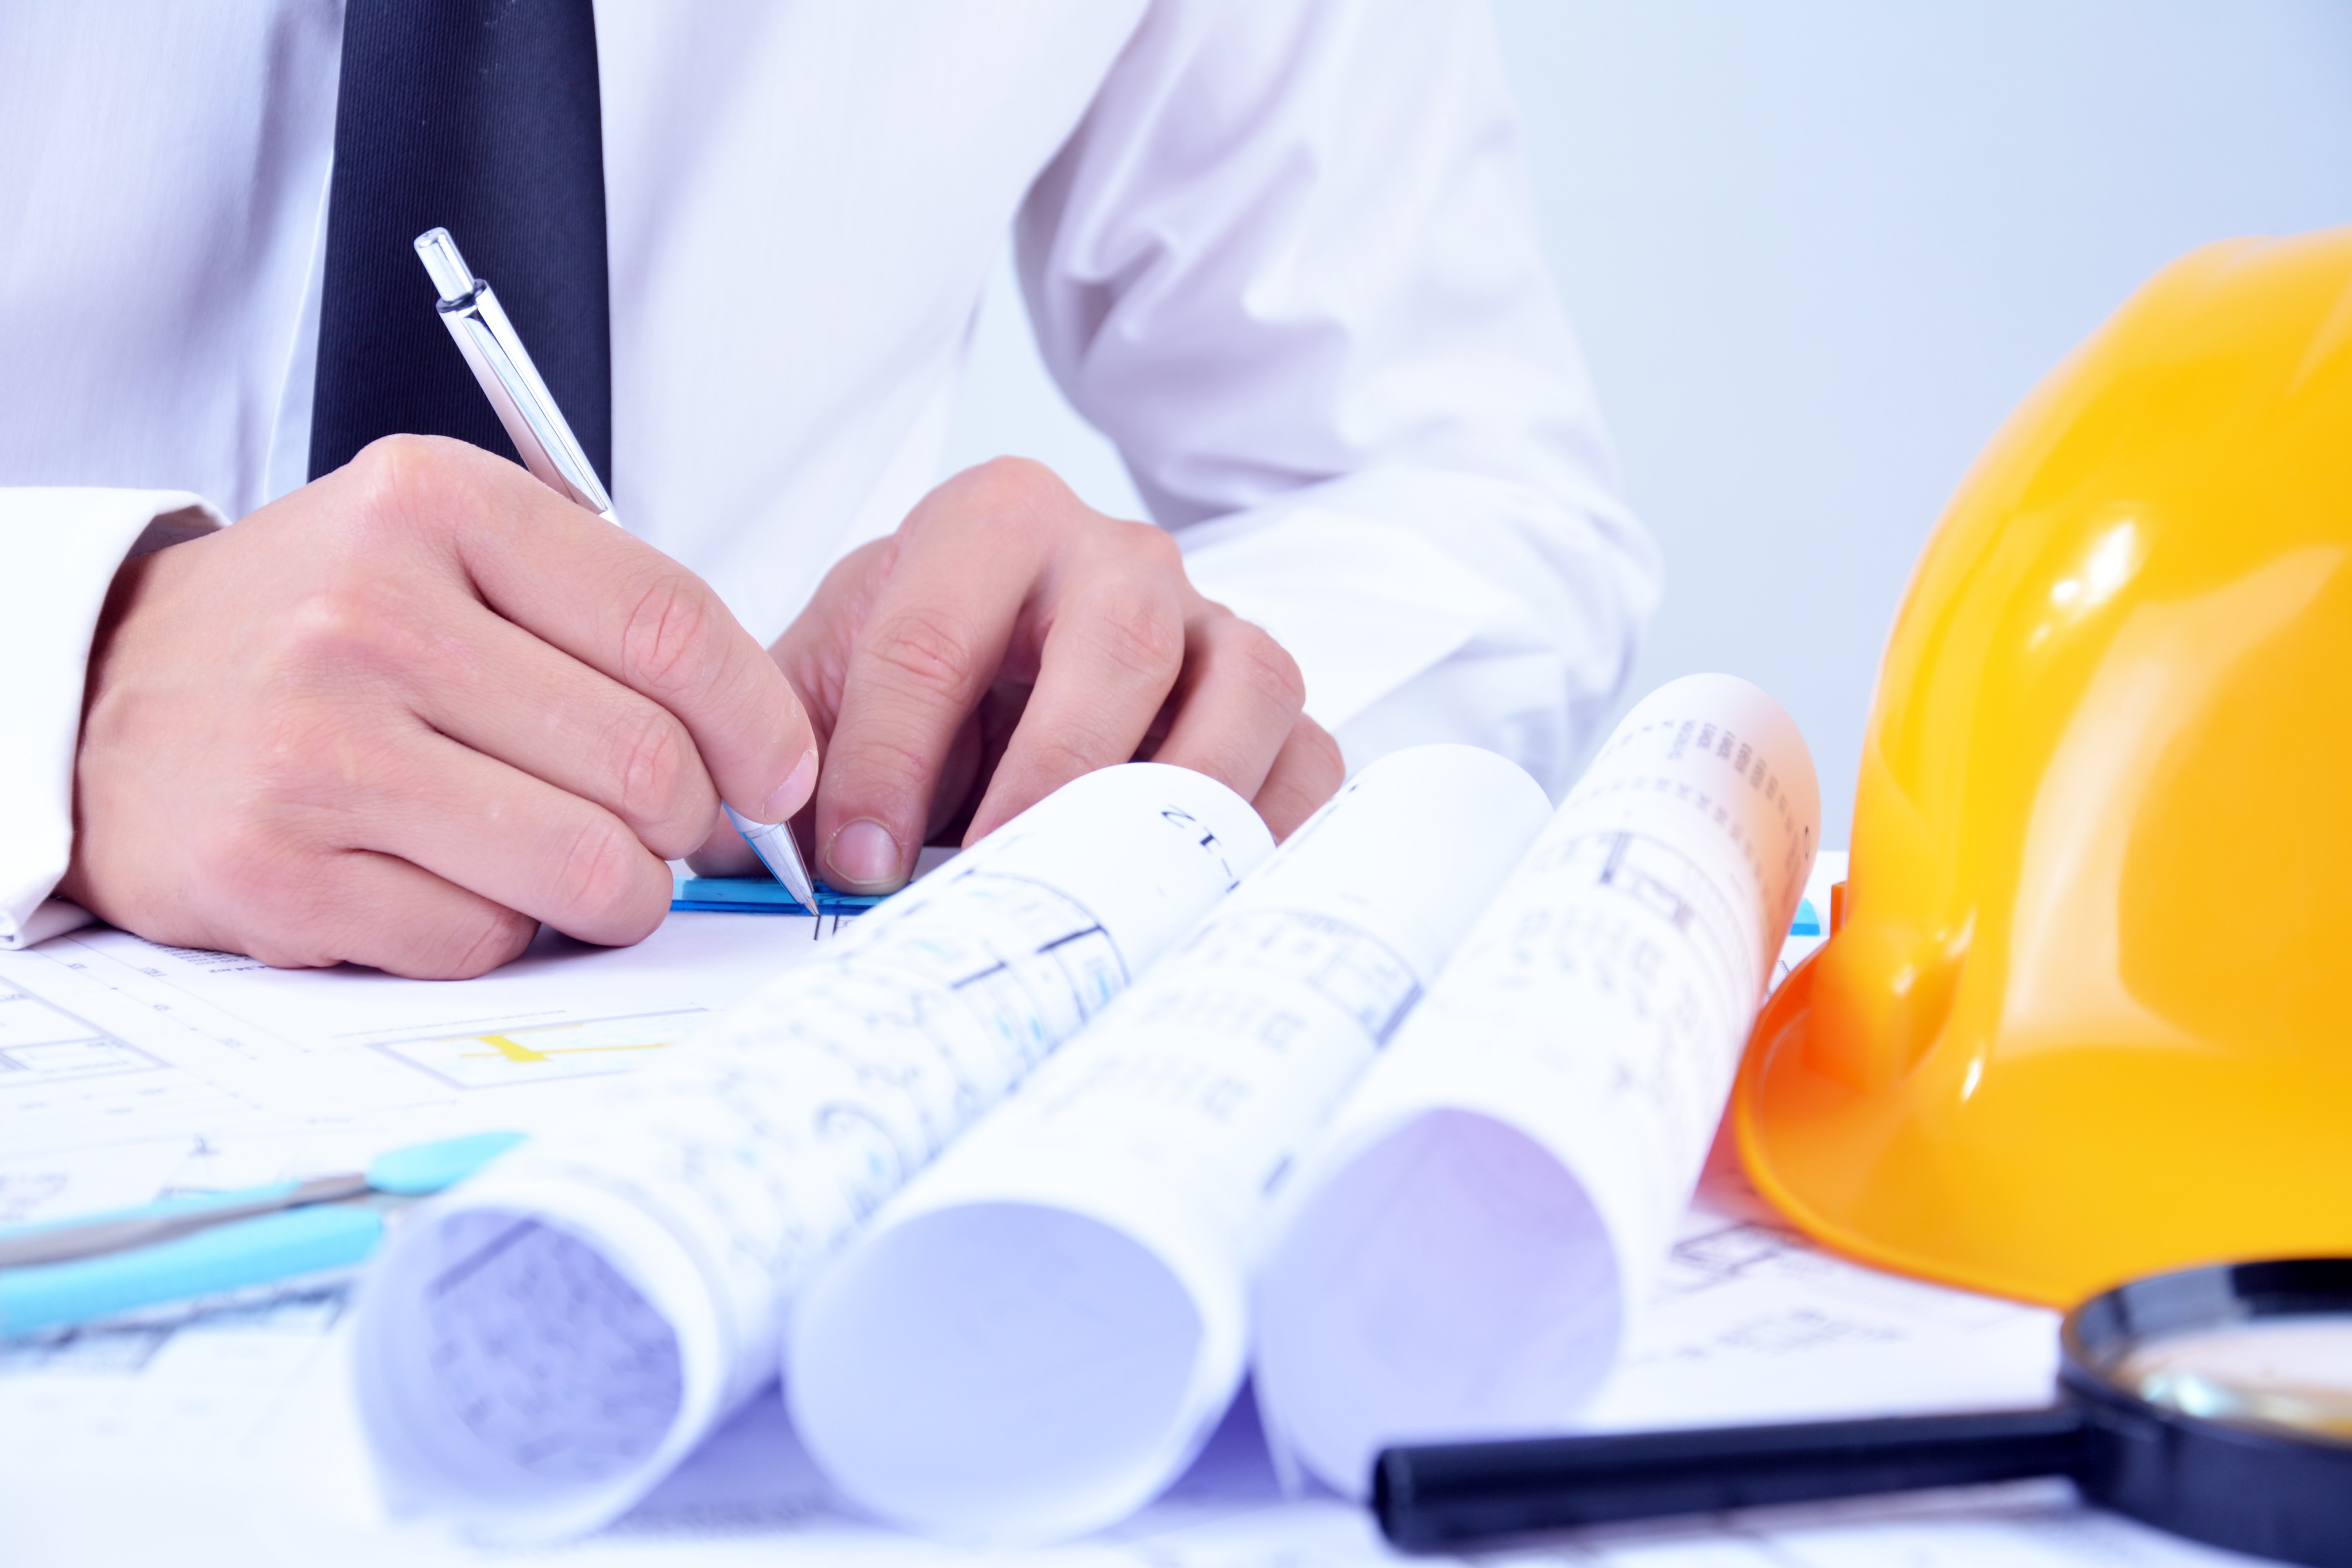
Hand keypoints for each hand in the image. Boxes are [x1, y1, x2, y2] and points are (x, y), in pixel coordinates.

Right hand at [59, 436, 816, 978]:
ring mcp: (317, 749)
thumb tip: (765, 748)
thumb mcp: (446, 552)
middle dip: (686, 821)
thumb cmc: (311, 630)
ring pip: (586, 867)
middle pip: (645, 762)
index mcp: (433, 509)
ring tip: (581, 868)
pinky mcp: (276, 873)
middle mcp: (370, 616)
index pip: (670, 628)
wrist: (106, 693)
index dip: (760, 720)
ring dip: (618, 894)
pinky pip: (484, 940)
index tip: (782, 773)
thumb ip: (602, 619)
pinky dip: (500, 932)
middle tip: (659, 827)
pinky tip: (452, 883)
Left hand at [692, 458, 1343, 890]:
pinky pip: (1310, 760)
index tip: (853, 863)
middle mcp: (1120, 557)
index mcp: (994, 522)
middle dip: (1053, 772)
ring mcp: (1217, 624)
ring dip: (1182, 800)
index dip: (887, 756)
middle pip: (1121, 640)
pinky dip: (1275, 833)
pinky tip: (1207, 900)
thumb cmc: (917, 680)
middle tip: (992, 876)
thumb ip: (785, 753)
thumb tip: (751, 857)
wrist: (1000, 668)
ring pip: (1246, 686)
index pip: (936, 631)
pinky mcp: (1276, 704)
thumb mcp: (825, 688)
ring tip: (1113, 894)